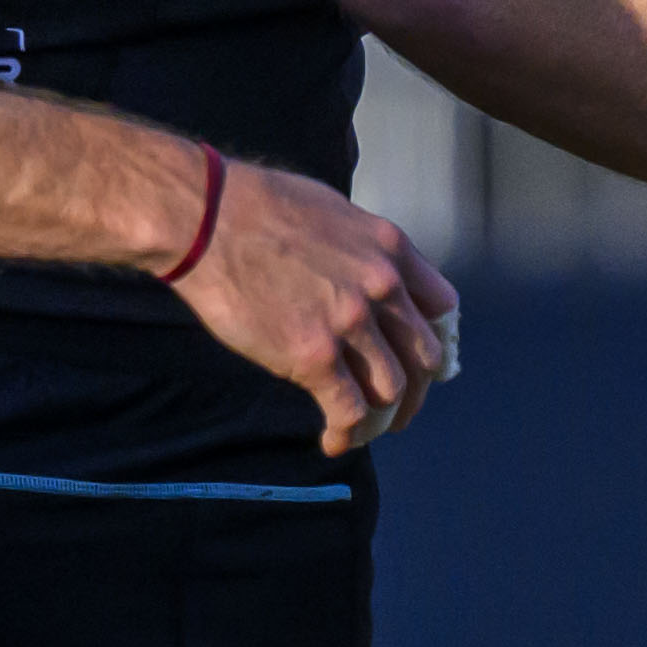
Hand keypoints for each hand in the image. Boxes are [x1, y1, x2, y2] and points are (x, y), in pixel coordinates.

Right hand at [171, 153, 459, 450]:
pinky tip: (334, 441)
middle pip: (423, 355)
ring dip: (383, 417)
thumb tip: (363, 270)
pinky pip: (348, 409)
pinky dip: (347, 433)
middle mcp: (382, 286)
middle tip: (399, 406)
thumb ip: (361, 248)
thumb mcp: (333, 210)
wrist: (206, 219)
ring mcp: (350, 323)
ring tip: (367, 429)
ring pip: (390, 388)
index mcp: (390, 248)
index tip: (419, 356)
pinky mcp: (314, 356)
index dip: (431, 336)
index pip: (440, 306)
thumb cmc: (255, 205)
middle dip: (415, 388)